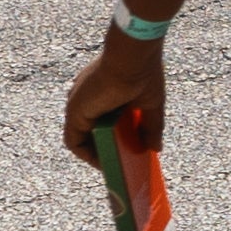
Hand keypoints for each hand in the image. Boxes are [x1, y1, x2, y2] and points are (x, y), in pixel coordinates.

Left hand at [61, 26, 164, 160]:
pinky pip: (74, 142)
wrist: (133, 59)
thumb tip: (156, 149)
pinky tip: (104, 166)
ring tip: (115, 171)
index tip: (126, 151)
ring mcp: (78, 105)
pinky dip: (87, 155)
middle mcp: (86, 98)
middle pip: (91, 131)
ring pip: (83, 138)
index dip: (112, 137)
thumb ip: (151, 128)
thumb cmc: (143, 74)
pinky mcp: (74, 113)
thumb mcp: (151, 106)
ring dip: (96, 155)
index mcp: (102, 91)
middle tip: (121, 166)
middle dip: (105, 149)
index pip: (102, 119)